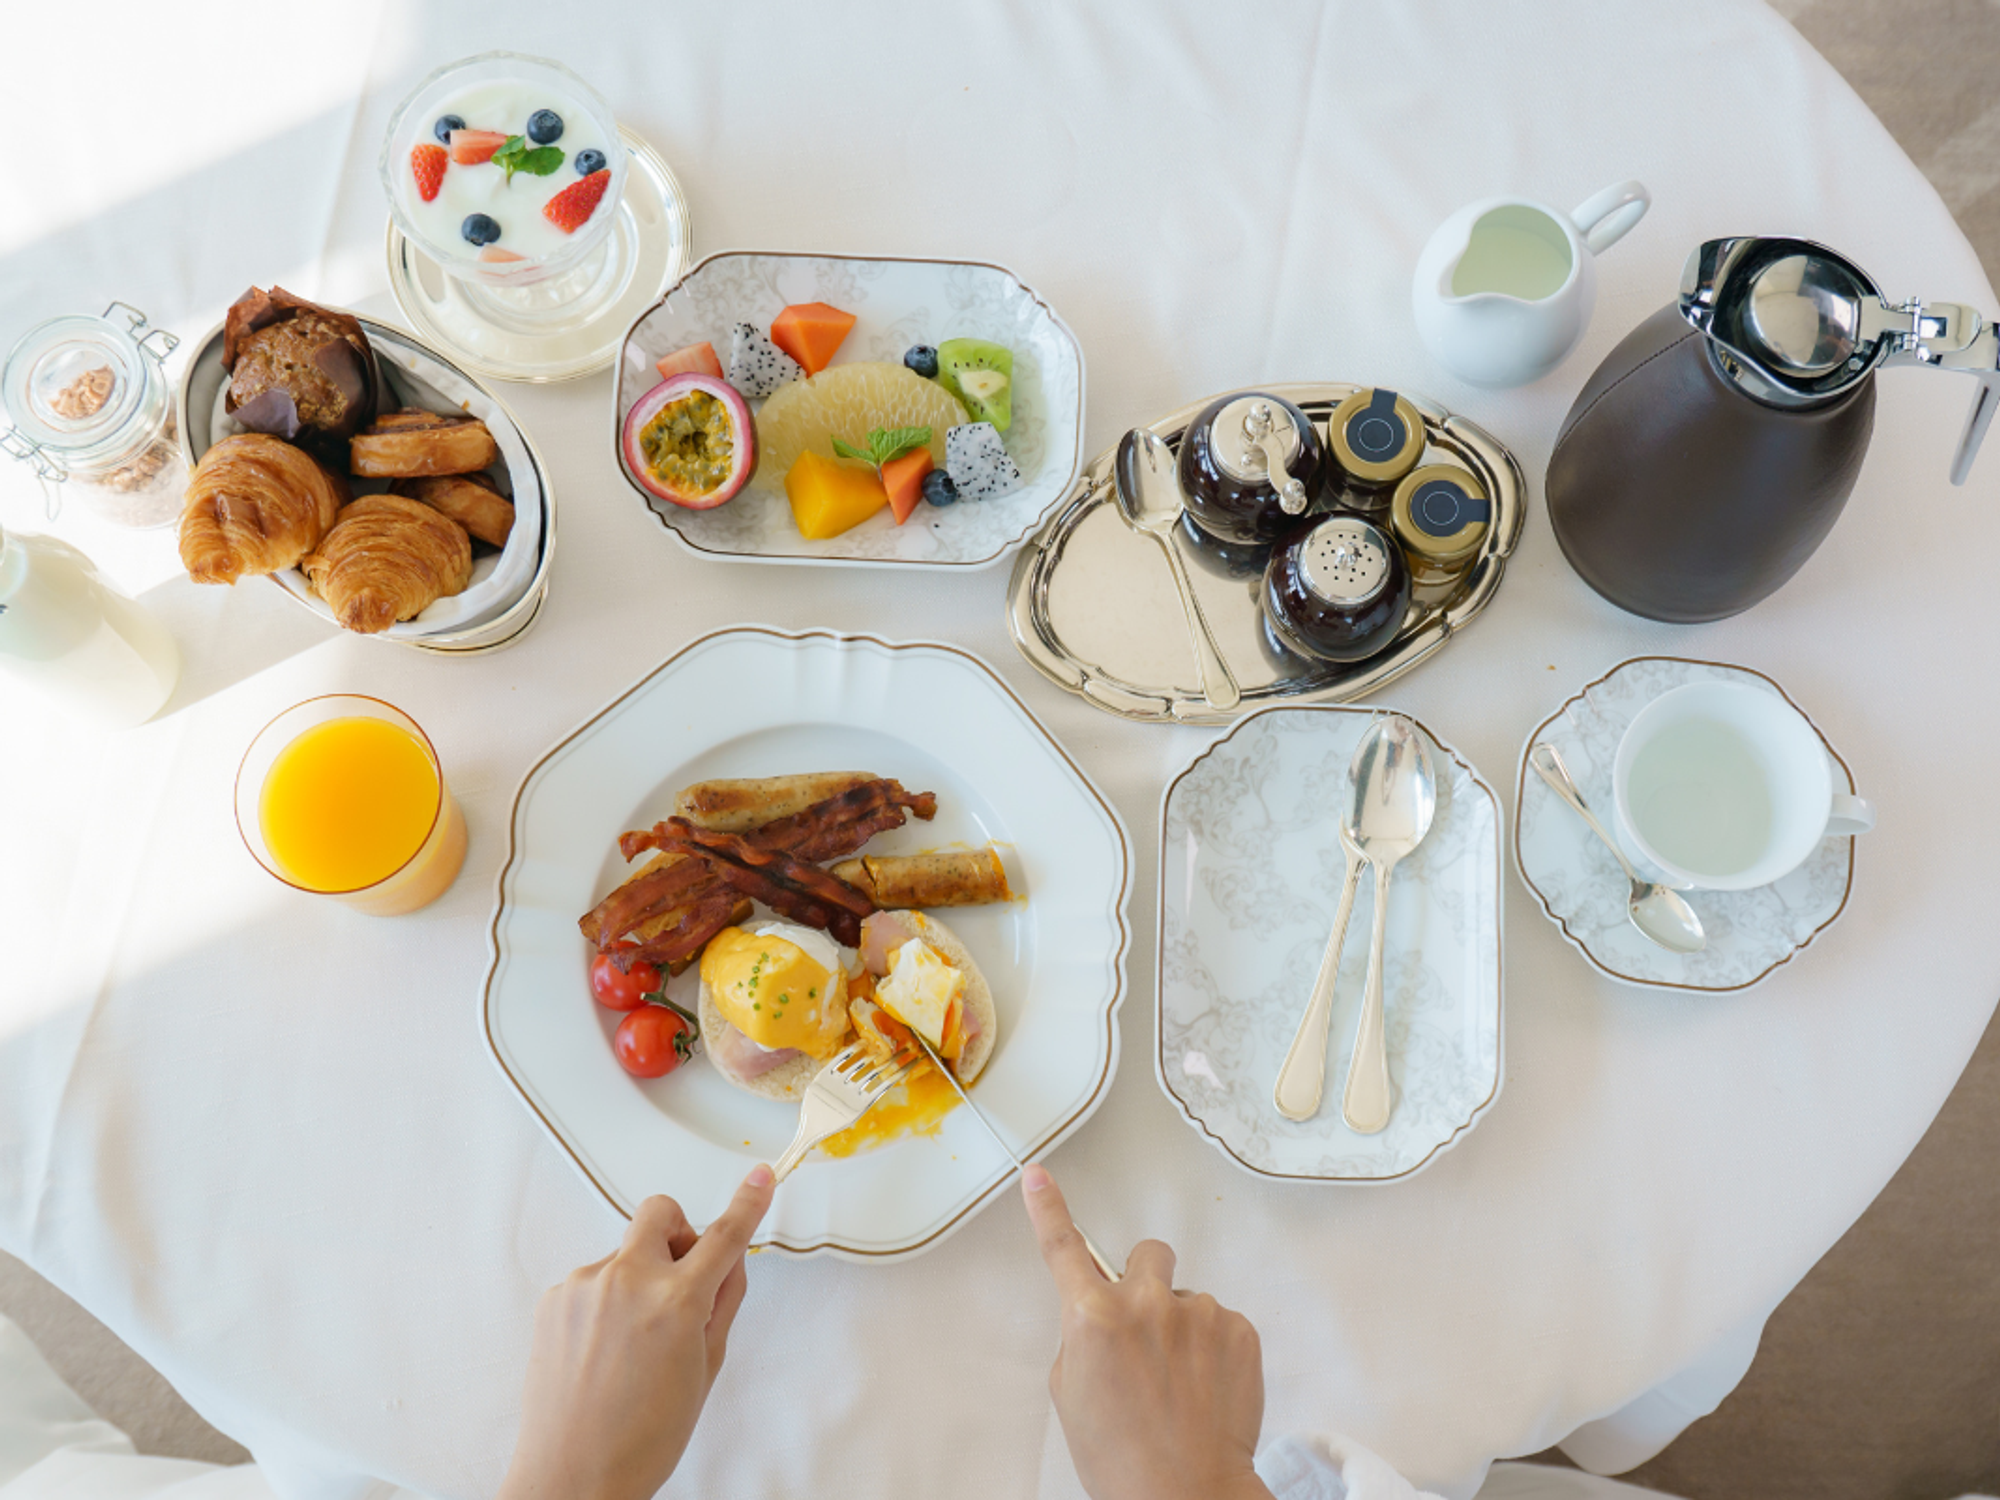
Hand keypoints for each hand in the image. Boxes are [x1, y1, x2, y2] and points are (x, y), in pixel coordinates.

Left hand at [497, 1165, 775, 1499]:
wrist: (572, 1476)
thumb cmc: (640, 1439)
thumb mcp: (705, 1370)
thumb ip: (721, 1305)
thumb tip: (728, 1263)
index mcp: (676, 1302)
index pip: (724, 1236)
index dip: (747, 1204)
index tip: (759, 1179)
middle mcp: (627, 1281)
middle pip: (660, 1213)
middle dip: (678, 1231)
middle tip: (682, 1272)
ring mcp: (584, 1286)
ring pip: (625, 1253)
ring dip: (638, 1280)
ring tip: (633, 1345)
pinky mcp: (555, 1299)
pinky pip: (593, 1280)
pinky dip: (606, 1303)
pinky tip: (605, 1350)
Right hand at [1022, 1165, 1272, 1499]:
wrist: (1186, 1494)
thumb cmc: (1121, 1458)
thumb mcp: (1071, 1393)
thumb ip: (1081, 1335)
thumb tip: (1098, 1313)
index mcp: (1093, 1317)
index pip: (1063, 1247)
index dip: (1048, 1207)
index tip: (1038, 1176)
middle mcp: (1145, 1304)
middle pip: (1147, 1255)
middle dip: (1145, 1281)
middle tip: (1147, 1332)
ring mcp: (1198, 1313)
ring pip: (1186, 1298)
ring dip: (1182, 1327)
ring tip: (1179, 1384)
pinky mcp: (1239, 1329)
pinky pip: (1220, 1321)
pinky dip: (1214, 1348)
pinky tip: (1206, 1387)